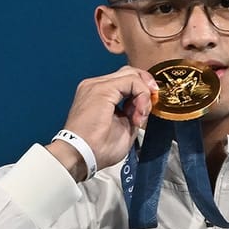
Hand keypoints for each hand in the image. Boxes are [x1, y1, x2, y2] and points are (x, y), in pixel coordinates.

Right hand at [45, 66, 158, 180]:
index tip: (145, 112)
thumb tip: (143, 106)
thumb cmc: (97, 149)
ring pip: (131, 74)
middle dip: (145, 87)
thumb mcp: (124, 127)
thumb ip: (133, 112)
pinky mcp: (103, 89)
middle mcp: (95, 85)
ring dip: (143, 94)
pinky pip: (131, 80)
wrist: (80, 155)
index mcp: (98, 94)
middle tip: (147, 108)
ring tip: (139, 116)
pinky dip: (142, 94)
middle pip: (129, 72)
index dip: (141, 92)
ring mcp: (96, 85)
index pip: (125, 81)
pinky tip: (138, 112)